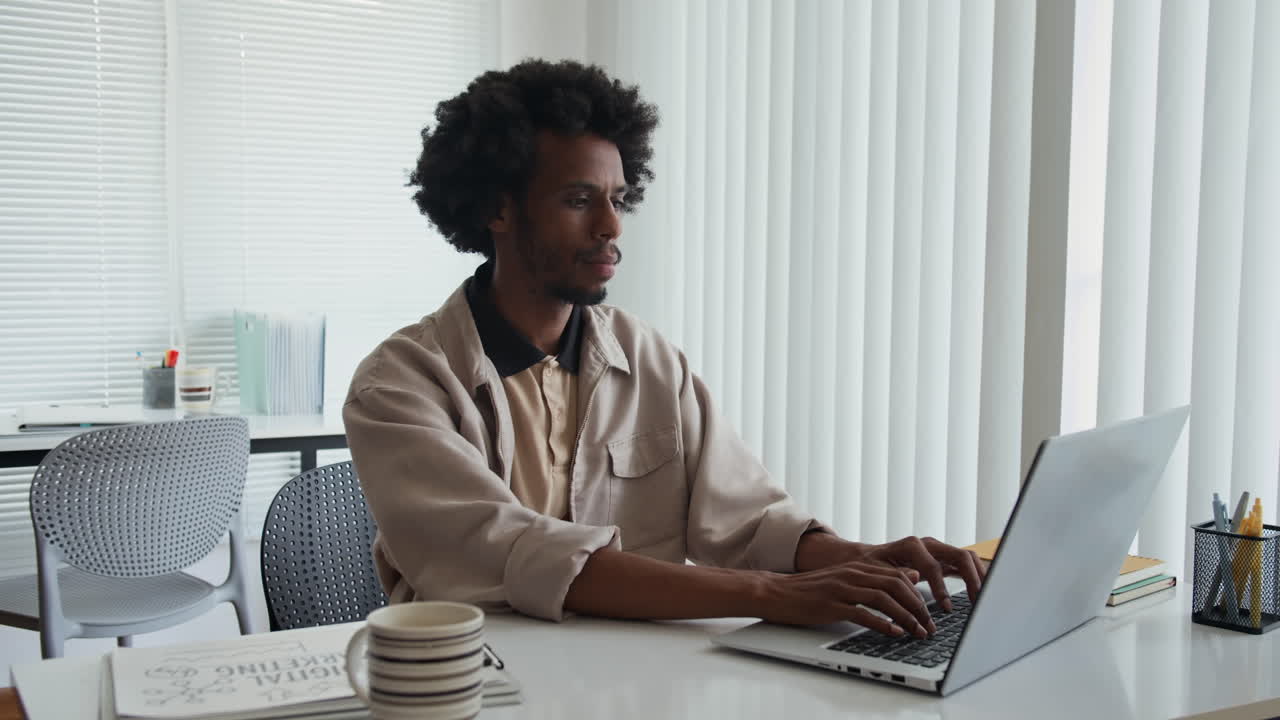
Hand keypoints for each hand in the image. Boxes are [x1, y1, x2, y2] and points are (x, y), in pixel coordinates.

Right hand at [754, 562, 936, 637]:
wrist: (777, 592)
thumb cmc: (811, 590)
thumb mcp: (846, 578)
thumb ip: (876, 577)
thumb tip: (912, 576)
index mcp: (857, 567)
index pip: (898, 576)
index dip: (918, 595)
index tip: (928, 613)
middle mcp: (852, 574)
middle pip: (896, 585)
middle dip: (917, 607)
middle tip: (929, 626)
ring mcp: (841, 589)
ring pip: (883, 599)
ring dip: (905, 617)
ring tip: (917, 632)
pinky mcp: (831, 605)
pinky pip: (862, 614)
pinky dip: (881, 624)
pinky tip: (893, 633)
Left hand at [860, 536, 985, 611]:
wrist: (866, 559)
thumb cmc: (869, 567)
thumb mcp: (877, 572)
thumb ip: (897, 575)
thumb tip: (916, 578)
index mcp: (912, 546)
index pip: (935, 566)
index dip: (942, 588)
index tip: (947, 609)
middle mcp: (929, 545)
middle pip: (961, 556)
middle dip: (973, 579)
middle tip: (979, 602)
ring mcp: (938, 551)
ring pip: (967, 558)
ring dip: (979, 576)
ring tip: (985, 598)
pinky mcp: (943, 560)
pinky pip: (965, 565)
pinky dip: (976, 576)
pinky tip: (982, 592)